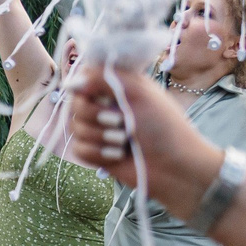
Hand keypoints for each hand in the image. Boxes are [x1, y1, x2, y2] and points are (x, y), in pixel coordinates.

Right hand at [65, 60, 226, 212]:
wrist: (173, 167)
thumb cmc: (163, 127)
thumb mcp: (138, 91)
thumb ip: (104, 78)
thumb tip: (72, 82)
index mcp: (117, 87)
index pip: (84, 78)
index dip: (87, 88)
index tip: (102, 96)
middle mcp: (105, 106)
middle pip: (75, 104)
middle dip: (95, 115)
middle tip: (120, 121)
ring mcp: (99, 130)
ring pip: (75, 128)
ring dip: (100, 136)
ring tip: (124, 142)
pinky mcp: (96, 153)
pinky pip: (79, 148)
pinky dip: (98, 153)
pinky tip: (118, 156)